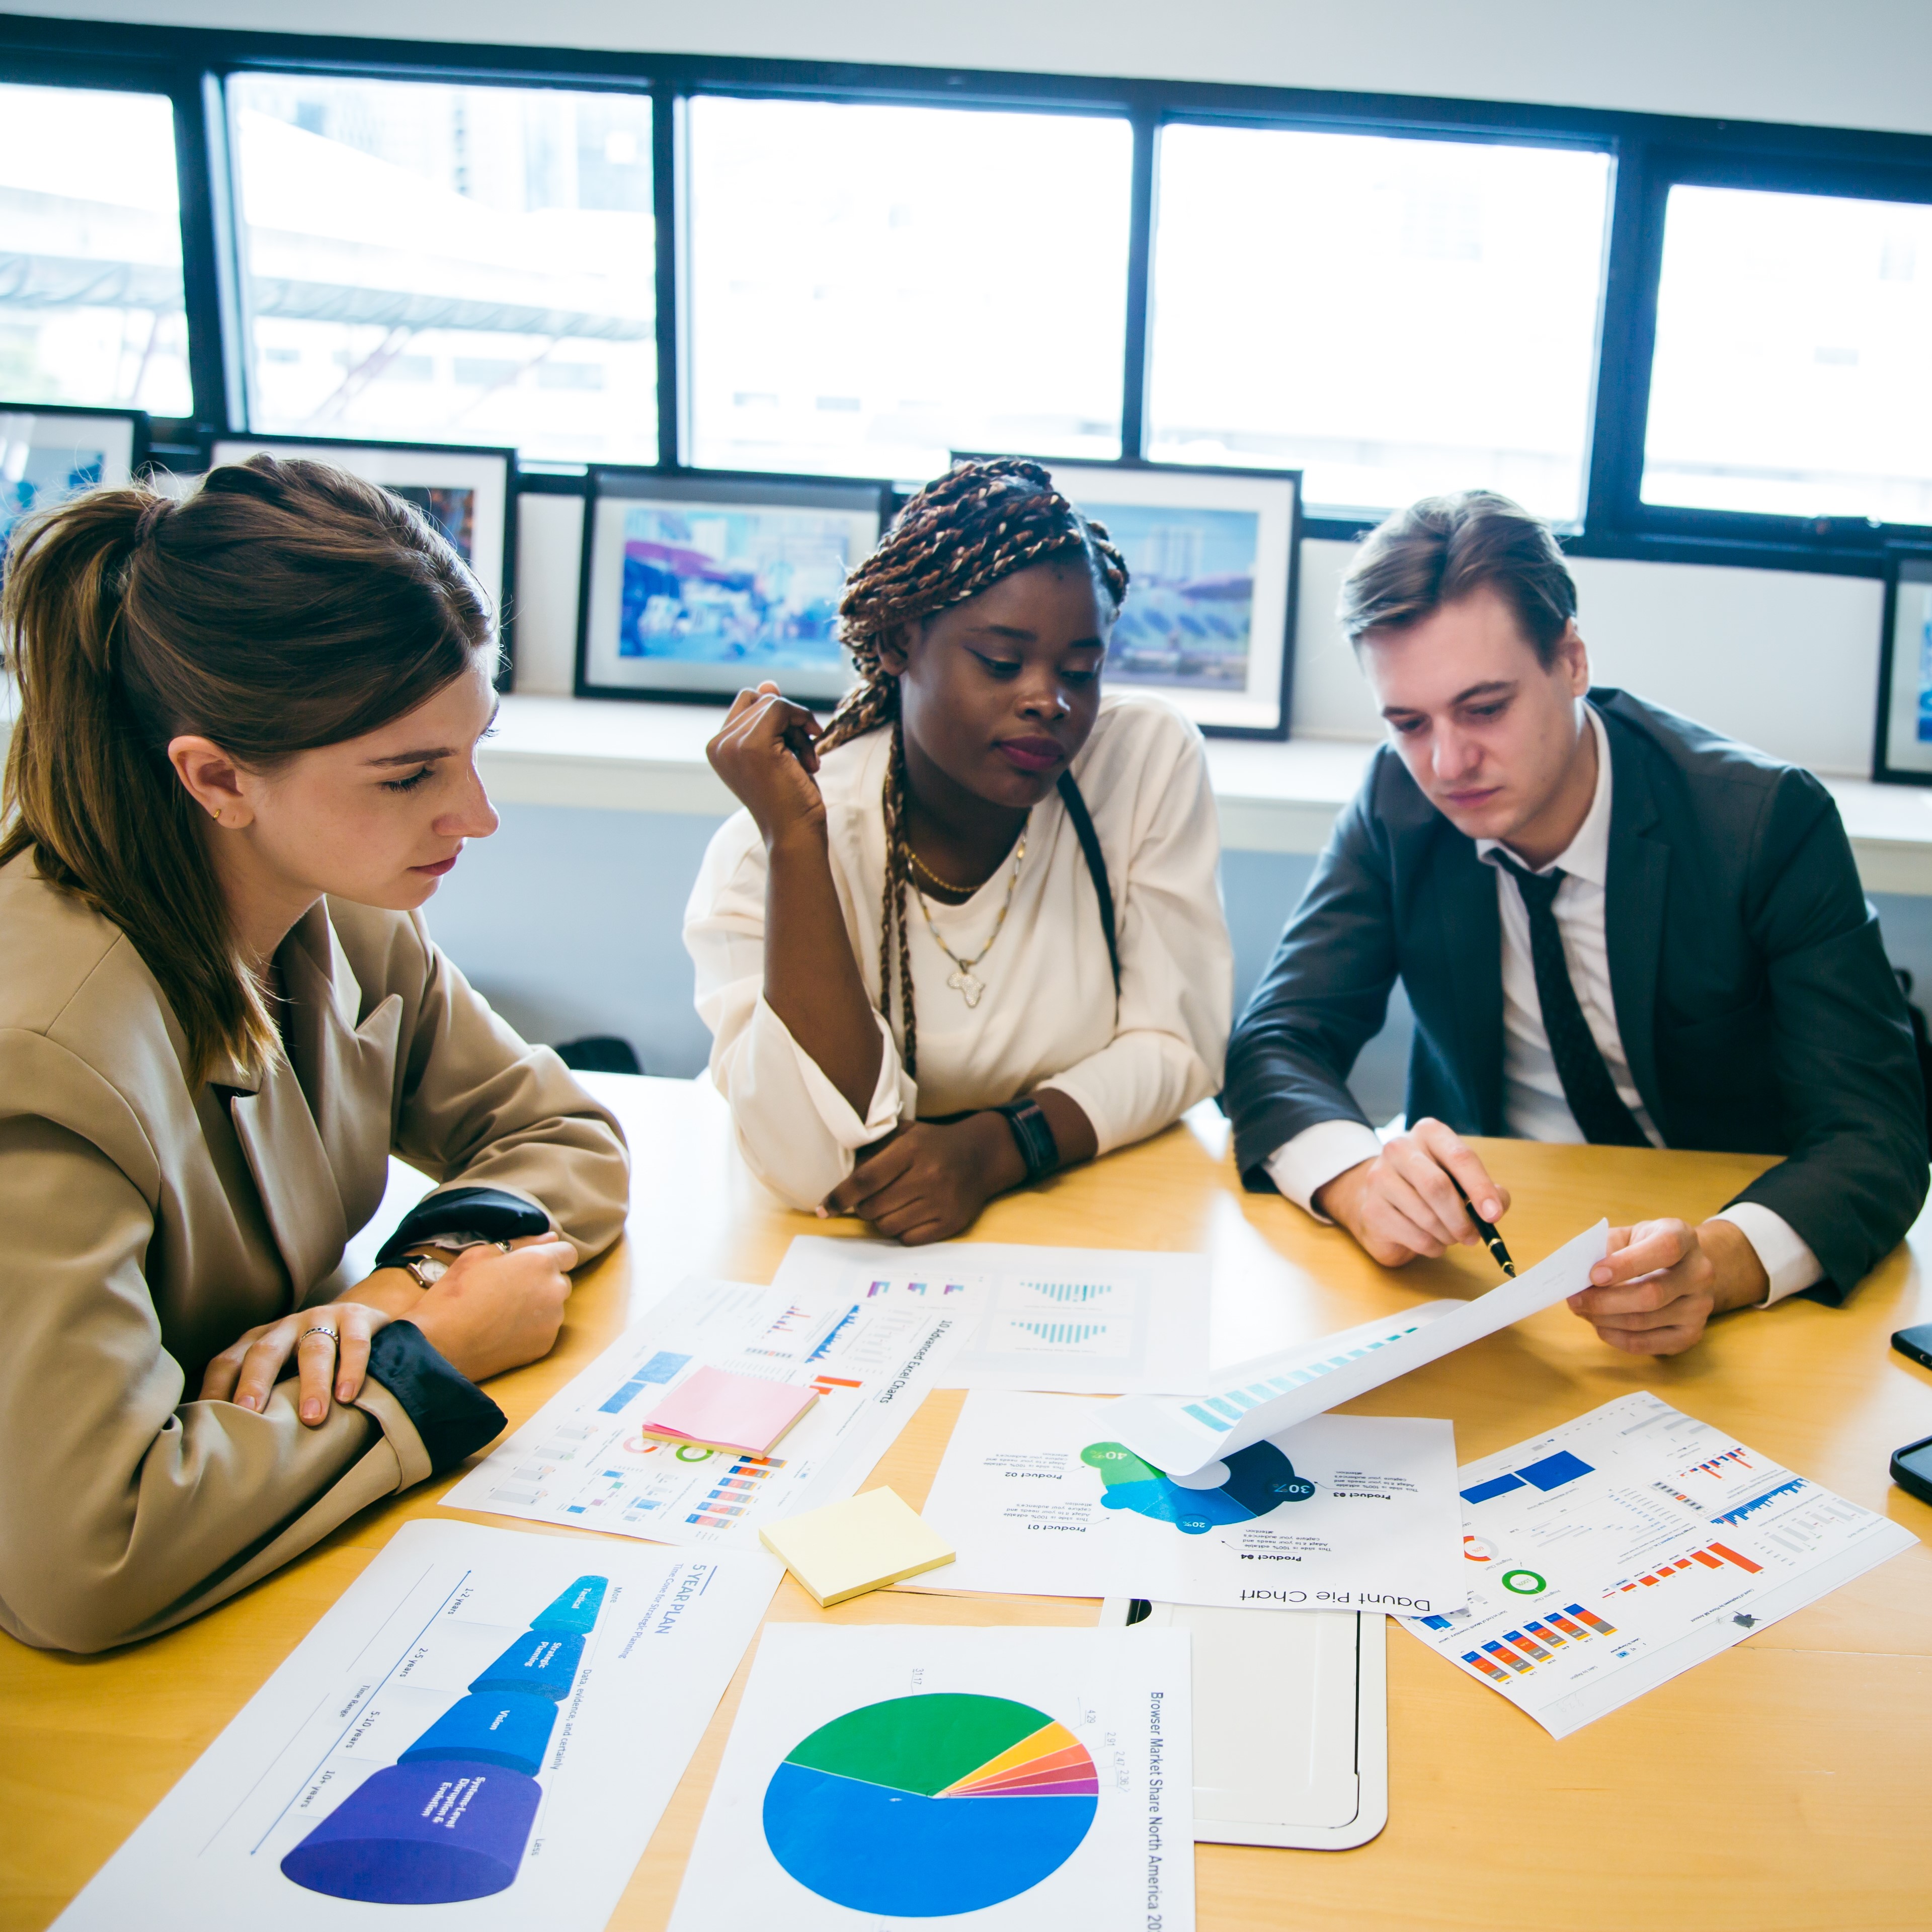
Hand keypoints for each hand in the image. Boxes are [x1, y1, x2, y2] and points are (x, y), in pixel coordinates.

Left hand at [199, 1299, 394, 1425]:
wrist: (358, 1317)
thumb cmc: (310, 1359)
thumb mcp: (280, 1370)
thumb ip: (261, 1395)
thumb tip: (229, 1444)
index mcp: (258, 1341)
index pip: (227, 1363)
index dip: (217, 1390)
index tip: (215, 1423)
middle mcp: (285, 1327)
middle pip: (265, 1352)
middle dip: (256, 1382)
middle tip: (252, 1413)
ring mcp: (321, 1319)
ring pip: (314, 1349)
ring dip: (312, 1383)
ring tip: (312, 1416)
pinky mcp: (356, 1317)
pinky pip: (354, 1343)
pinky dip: (351, 1369)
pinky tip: (347, 1395)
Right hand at [407, 1238, 576, 1382]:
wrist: (442, 1344)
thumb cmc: (457, 1294)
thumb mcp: (480, 1255)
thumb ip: (521, 1243)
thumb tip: (551, 1237)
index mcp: (540, 1262)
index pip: (568, 1253)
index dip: (550, 1256)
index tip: (529, 1265)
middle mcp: (554, 1290)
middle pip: (561, 1280)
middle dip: (543, 1281)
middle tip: (509, 1289)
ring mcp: (552, 1321)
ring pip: (554, 1306)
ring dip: (538, 1305)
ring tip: (503, 1312)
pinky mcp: (545, 1345)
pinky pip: (546, 1330)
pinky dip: (532, 1328)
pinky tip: (505, 1330)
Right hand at [706, 682, 826, 850]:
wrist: (794, 833)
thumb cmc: (790, 799)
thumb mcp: (779, 751)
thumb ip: (769, 717)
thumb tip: (767, 682)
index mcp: (718, 746)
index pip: (749, 701)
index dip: (778, 716)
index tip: (795, 747)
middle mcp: (718, 743)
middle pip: (762, 699)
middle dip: (791, 724)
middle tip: (805, 758)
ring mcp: (732, 743)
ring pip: (774, 703)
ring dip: (800, 730)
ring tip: (806, 763)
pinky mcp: (752, 745)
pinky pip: (782, 707)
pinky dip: (804, 723)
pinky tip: (810, 758)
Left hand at [822, 1116, 1024, 1244]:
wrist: (982, 1155)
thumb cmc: (933, 1144)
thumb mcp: (905, 1133)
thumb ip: (874, 1148)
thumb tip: (840, 1172)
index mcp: (911, 1150)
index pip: (865, 1180)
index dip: (840, 1197)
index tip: (823, 1208)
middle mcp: (927, 1176)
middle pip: (873, 1208)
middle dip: (862, 1207)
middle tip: (868, 1199)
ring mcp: (941, 1202)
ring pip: (888, 1226)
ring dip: (881, 1220)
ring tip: (890, 1206)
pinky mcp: (951, 1222)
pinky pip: (909, 1239)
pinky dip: (901, 1231)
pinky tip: (907, 1215)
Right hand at [1312, 1117, 1510, 1267]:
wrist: (1384, 1199)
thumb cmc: (1431, 1187)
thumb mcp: (1463, 1180)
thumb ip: (1488, 1191)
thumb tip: (1493, 1210)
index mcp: (1429, 1133)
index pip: (1460, 1157)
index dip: (1480, 1188)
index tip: (1493, 1215)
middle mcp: (1399, 1149)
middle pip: (1436, 1186)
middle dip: (1461, 1218)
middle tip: (1472, 1236)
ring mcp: (1379, 1177)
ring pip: (1425, 1216)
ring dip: (1447, 1235)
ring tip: (1450, 1236)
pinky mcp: (1372, 1209)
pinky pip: (1413, 1235)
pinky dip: (1432, 1246)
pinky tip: (1431, 1241)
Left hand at [1567, 1216, 1767, 1354]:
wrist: (1682, 1266)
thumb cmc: (1644, 1247)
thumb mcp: (1627, 1236)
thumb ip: (1603, 1248)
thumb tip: (1576, 1274)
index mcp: (1683, 1237)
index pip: (1664, 1250)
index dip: (1626, 1264)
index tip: (1593, 1275)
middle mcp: (1699, 1273)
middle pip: (1652, 1294)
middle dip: (1604, 1300)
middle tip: (1574, 1299)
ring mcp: (1699, 1306)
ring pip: (1646, 1321)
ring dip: (1604, 1319)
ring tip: (1582, 1310)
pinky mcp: (1691, 1334)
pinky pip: (1649, 1344)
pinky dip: (1617, 1338)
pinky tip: (1600, 1326)